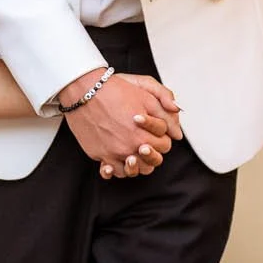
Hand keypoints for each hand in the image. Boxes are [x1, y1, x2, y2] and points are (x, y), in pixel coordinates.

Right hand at [62, 69, 183, 175]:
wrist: (85, 90)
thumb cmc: (115, 90)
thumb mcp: (147, 94)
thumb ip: (165, 112)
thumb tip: (177, 133)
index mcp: (143, 135)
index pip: (163, 146)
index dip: (162, 139)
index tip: (155, 132)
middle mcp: (128, 147)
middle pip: (149, 163)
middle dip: (151, 154)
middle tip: (145, 144)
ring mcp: (111, 153)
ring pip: (131, 171)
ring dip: (135, 165)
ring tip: (132, 155)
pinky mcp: (97, 153)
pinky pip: (111, 171)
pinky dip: (114, 170)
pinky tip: (115, 163)